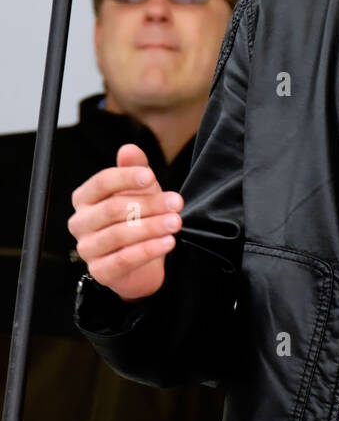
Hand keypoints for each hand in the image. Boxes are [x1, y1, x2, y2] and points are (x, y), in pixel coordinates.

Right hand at [68, 144, 183, 300]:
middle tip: (177, 203)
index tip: (150, 176)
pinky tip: (168, 242)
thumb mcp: (141, 189)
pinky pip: (123, 259)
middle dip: (149, 204)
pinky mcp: (100, 272)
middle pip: (113, 208)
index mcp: (85, 198)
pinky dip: (148, 249)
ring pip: (118, 234)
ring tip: (175, 222)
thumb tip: (128, 149)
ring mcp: (87, 248)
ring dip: (152, 227)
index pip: (101, 183)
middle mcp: (80, 223)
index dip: (125, 177)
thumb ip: (134, 168)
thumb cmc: (137, 218)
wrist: (143, 260)